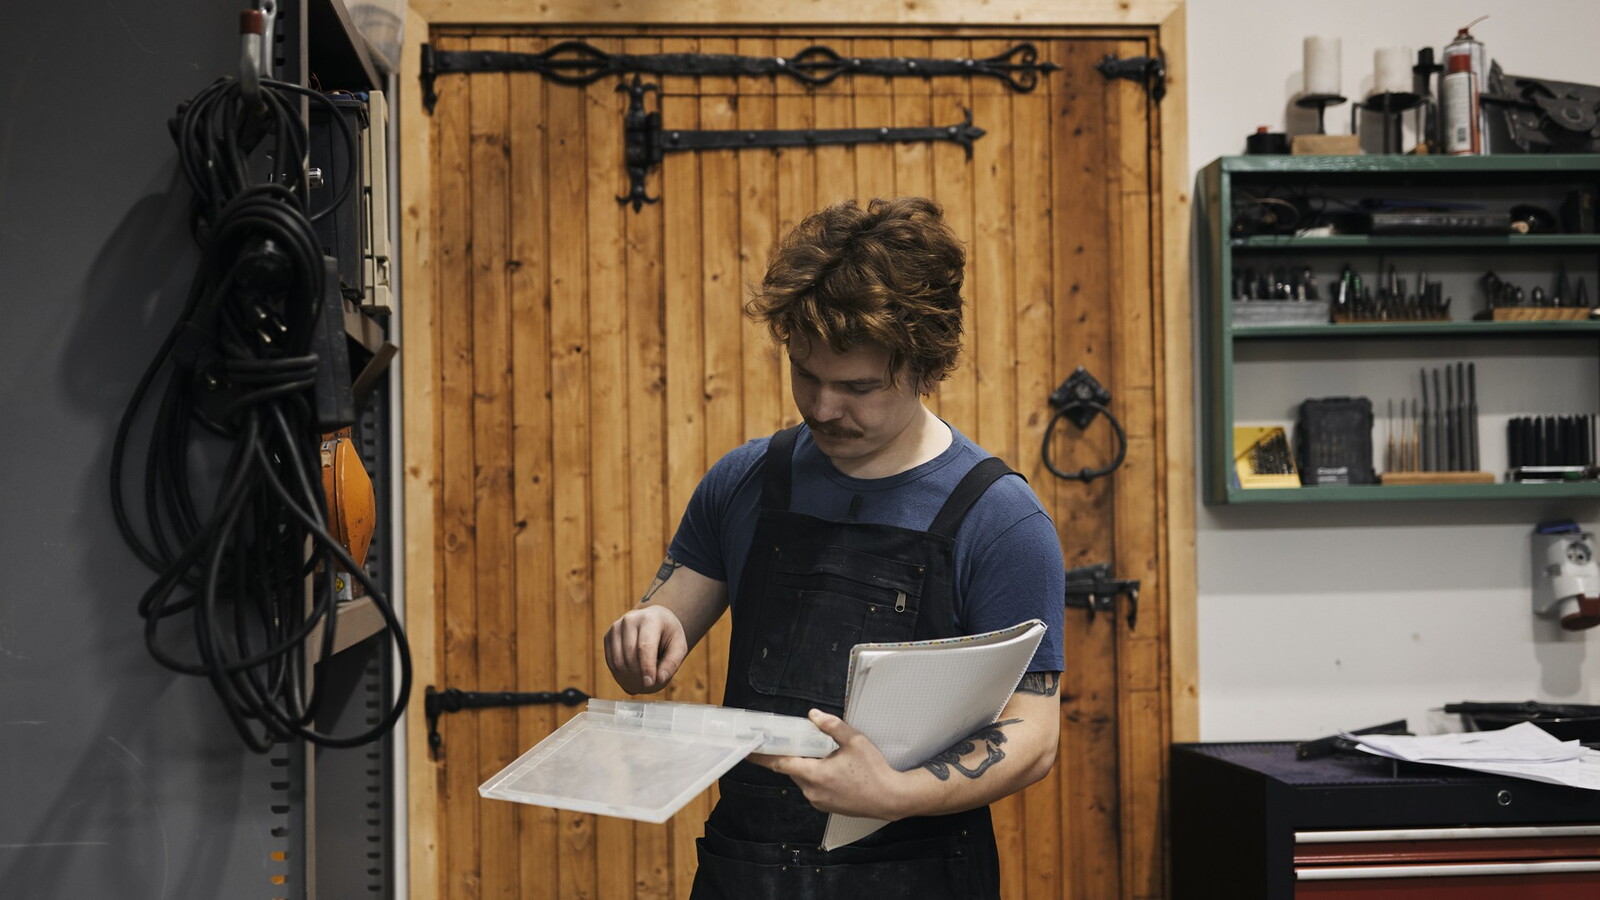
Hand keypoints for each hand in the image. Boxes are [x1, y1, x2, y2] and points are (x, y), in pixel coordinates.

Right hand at [603, 605, 687, 693]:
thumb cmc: (668, 634)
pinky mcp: (608, 635)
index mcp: (650, 619)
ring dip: (627, 675)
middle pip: (630, 654)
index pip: (645, 646)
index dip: (647, 667)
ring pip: (617, 659)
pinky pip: (610, 660)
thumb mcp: (679, 646)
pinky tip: (628, 679)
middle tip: (647, 684)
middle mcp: (630, 619)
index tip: (650, 683)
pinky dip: (618, 672)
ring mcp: (616, 627)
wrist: (655, 618)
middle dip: (637, 674)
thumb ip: (672, 663)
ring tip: (638, 683)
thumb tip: (660, 679)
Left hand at [747, 709, 912, 819]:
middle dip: (791, 755)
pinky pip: (812, 788)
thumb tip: (814, 715)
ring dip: (805, 766)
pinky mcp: (826, 806)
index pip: (781, 764)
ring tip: (822, 754)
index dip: (763, 757)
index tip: (749, 751)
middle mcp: (813, 791)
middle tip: (794, 741)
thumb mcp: (855, 741)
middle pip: (792, 770)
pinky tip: (831, 768)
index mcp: (816, 775)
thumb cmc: (874, 772)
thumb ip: (832, 726)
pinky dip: (815, 776)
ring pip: (802, 779)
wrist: (890, 798)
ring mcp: (819, 801)